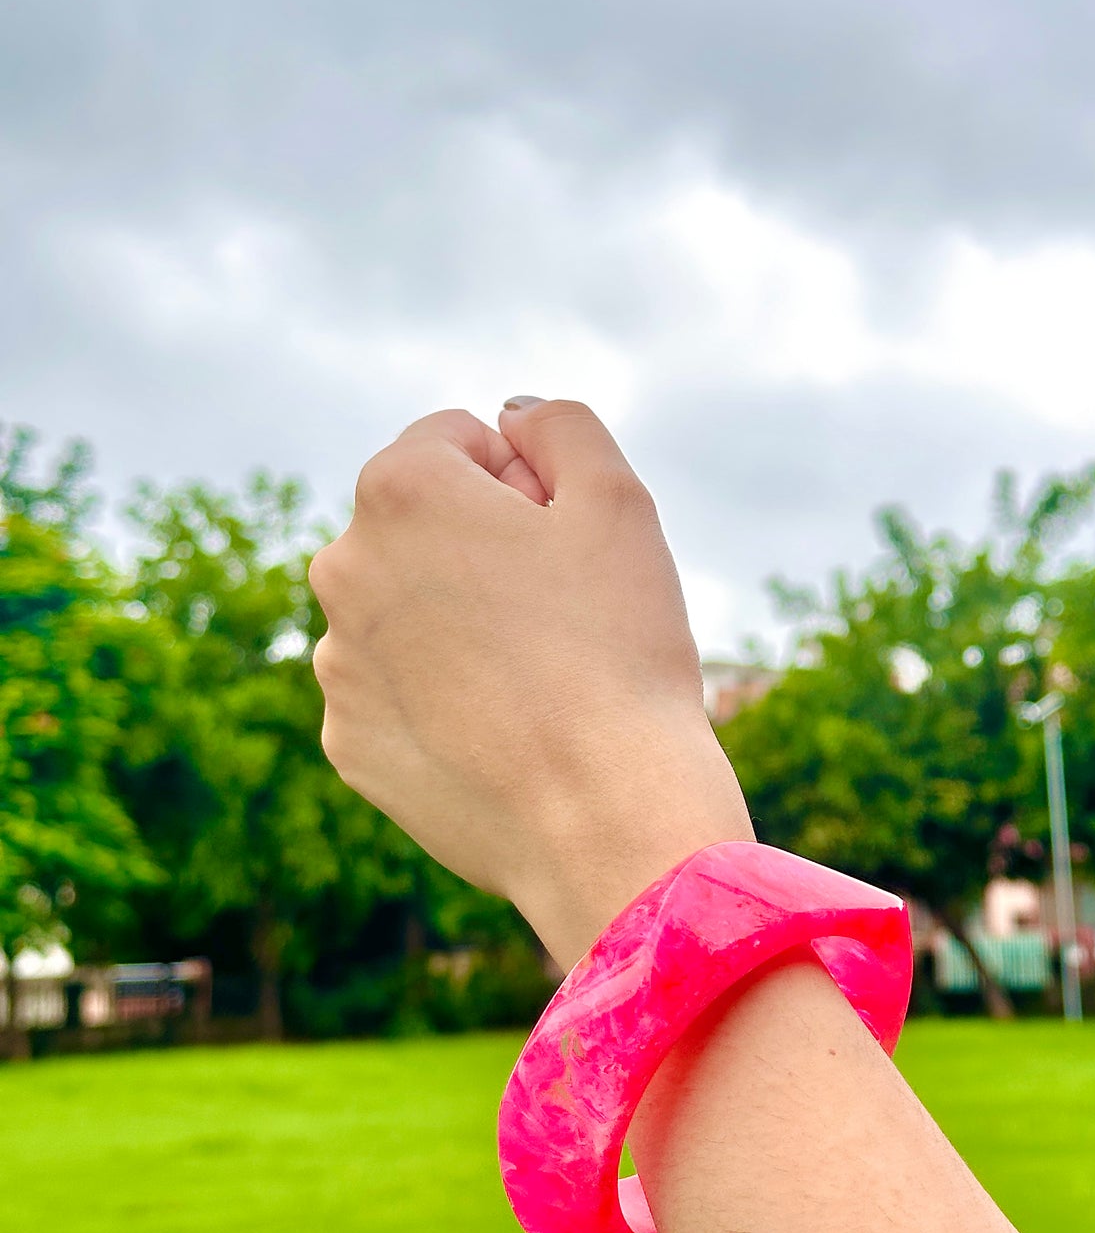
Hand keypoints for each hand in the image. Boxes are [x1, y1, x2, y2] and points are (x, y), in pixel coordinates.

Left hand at [309, 399, 752, 965]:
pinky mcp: (347, 742)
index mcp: (399, 490)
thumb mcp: (620, 499)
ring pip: (407, 611)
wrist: (603, 815)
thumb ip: (560, 426)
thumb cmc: (618, 648)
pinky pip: (397, 692)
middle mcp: (341, 568)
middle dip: (480, 547)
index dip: (527, 482)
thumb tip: (509, 417)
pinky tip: (503, 731)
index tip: (565, 546)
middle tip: (558, 613)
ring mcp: (337, 662)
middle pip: (422, 525)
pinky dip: (441, 698)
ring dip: (456, 623)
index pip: (458, 441)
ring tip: (535, 680)